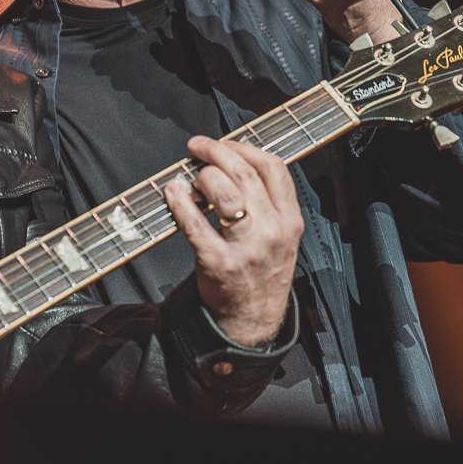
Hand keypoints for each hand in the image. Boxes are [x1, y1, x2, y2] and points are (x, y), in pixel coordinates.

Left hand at [164, 137, 302, 346]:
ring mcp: (245, 247)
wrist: (252, 319)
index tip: (224, 143)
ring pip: (222, 192)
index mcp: (290, 220)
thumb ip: (268, 203)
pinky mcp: (217, 262)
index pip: (272, 167)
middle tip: (197, 147)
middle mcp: (271, 231)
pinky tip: (172, 193)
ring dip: (201, 176)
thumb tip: (233, 164)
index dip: (244, 147)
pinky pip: (194, 223)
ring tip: (192, 178)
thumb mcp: (282, 236)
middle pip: (243, 173)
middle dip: (216, 152)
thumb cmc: (262, 272)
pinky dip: (179, 201)